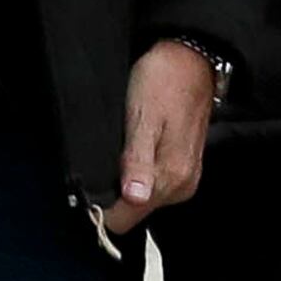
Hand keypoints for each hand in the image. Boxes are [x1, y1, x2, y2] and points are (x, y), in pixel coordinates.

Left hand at [100, 41, 216, 234]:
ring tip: (121, 149)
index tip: (89, 184)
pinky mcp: (185, 170)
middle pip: (134, 212)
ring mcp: (186, 179)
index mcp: (172, 177)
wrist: (191, 61)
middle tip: (106, 157)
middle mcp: (182, 185)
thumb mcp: (142, 118)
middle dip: (114, 194)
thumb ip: (138, 161)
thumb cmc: (162, 83)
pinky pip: (154, 187)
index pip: (125, 219)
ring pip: (143, 201)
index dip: (102, 207)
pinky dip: (138, 175)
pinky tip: (134, 149)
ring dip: (126, 182)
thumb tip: (134, 199)